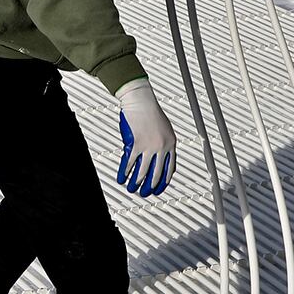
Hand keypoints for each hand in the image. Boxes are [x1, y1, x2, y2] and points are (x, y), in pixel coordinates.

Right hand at [116, 78, 175, 196]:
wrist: (141, 100)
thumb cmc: (150, 111)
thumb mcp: (164, 129)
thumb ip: (163, 144)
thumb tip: (157, 158)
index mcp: (171, 144)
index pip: (170, 168)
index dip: (164, 181)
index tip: (160, 188)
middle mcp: (161, 147)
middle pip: (156, 173)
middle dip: (150, 186)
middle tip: (145, 193)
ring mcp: (149, 146)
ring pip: (142, 171)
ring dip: (136, 183)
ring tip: (132, 189)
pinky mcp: (136, 144)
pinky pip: (130, 163)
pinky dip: (125, 172)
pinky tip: (122, 178)